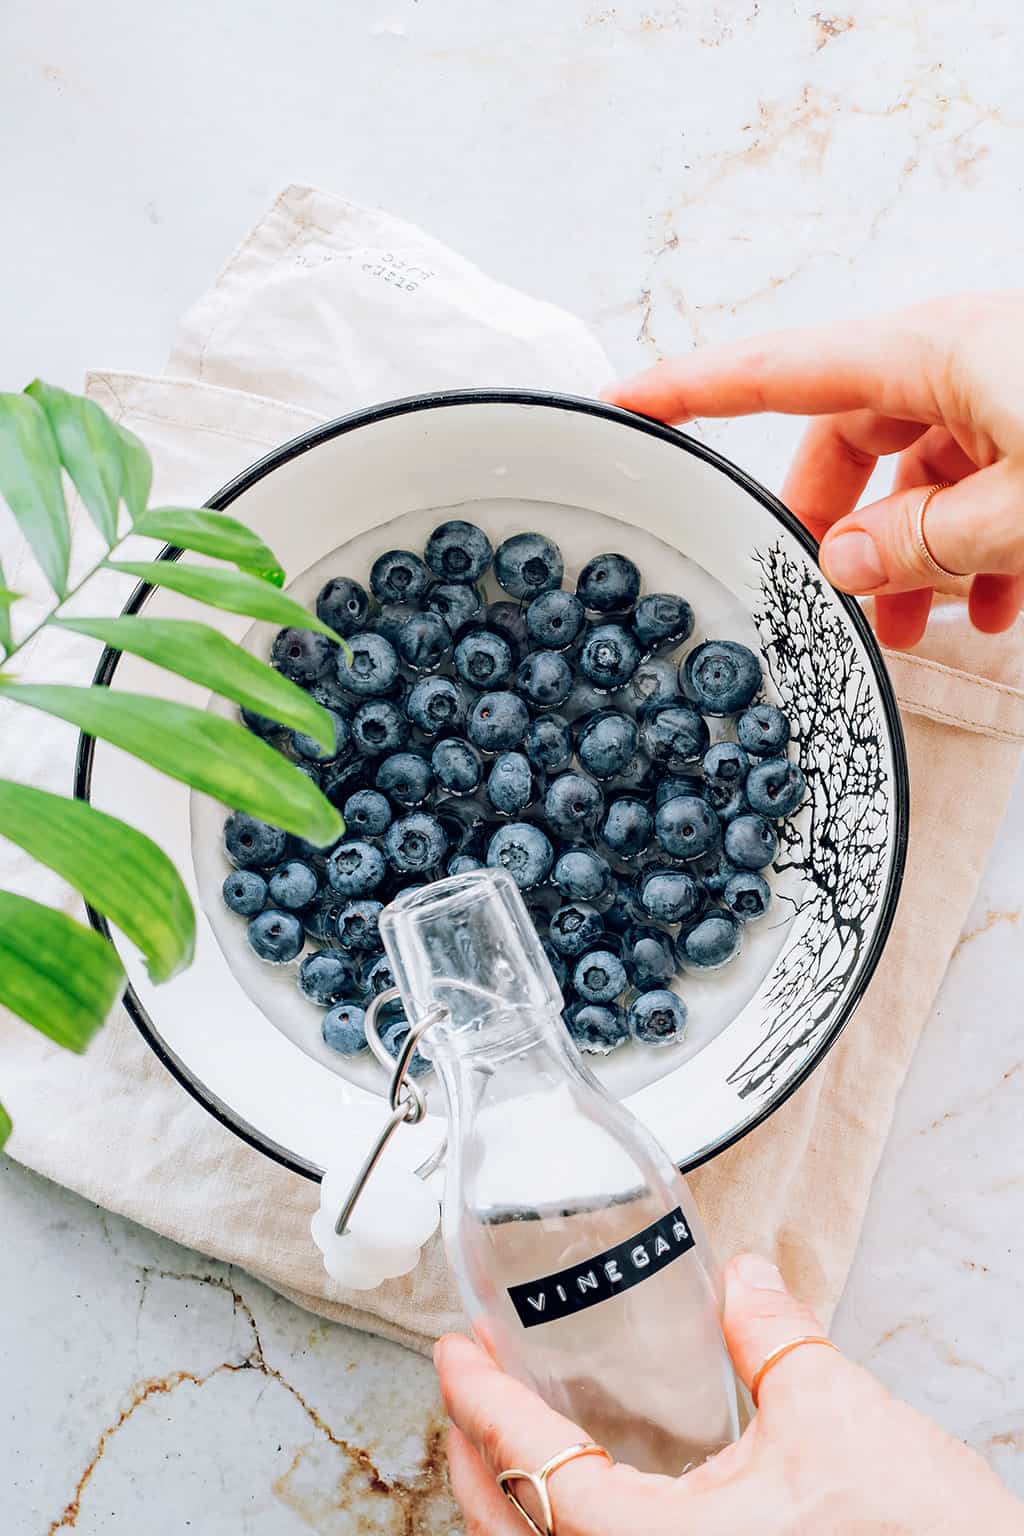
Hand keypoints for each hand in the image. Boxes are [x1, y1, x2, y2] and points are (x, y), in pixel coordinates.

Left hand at [435, 1253, 1021, 1534]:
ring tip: (515, 1429)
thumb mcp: (838, 1418)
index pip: (531, 1469)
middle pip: (513, 1534)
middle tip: (467, 1385)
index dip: (481, 1402)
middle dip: (475, 1457)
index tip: (451, 1352)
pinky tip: (597, 1487)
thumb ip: (774, 1337)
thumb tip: (746, 1278)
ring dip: (517, 1495)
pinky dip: (571, 1523)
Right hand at [603, 294, 1023, 647]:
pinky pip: (979, 476)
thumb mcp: (1020, 515)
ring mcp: (1002, 383)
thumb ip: (921, 543)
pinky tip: (987, 606)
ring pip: (916, 468)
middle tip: (816, 589)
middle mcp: (958, 357)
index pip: (773, 372)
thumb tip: (848, 563)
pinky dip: (971, 545)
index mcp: (932, 352)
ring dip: (907, 552)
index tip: (625, 404)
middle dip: (826, 522)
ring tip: (911, 628)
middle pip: (846, 434)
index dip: (687, 390)